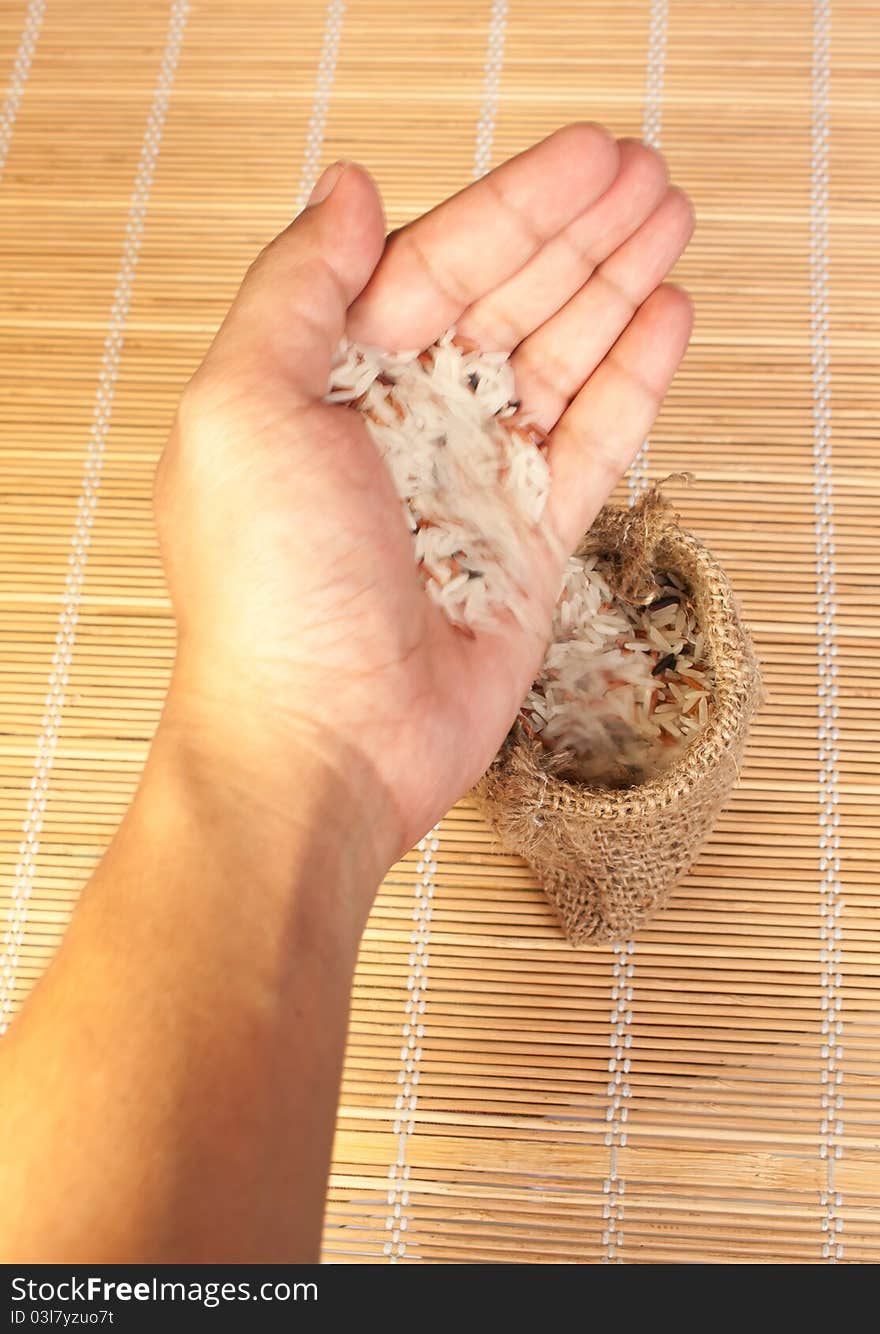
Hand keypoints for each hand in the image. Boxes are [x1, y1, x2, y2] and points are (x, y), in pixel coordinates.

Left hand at [155, 124, 693, 883]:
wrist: (325, 744)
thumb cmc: (266, 590)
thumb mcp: (241, 409)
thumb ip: (293, 290)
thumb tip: (347, 192)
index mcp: (326, 384)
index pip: (432, 268)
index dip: (514, 208)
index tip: (588, 158)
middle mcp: (401, 427)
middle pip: (506, 305)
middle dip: (579, 239)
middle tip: (649, 179)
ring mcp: (469, 485)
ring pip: (557, 366)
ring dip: (615, 294)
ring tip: (671, 227)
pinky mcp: (526, 546)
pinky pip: (589, 449)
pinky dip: (630, 387)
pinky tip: (665, 324)